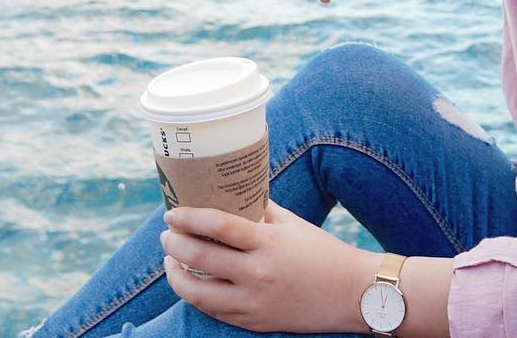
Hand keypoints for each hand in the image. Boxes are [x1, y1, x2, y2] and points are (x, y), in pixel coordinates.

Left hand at [160, 198, 378, 333]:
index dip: (189, 217)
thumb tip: (230, 194)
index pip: (218, 226)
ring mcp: (254, 302)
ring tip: (169, 260)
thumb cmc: (321, 251)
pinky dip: (195, 295)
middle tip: (166, 233)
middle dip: (175, 244)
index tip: (172, 211)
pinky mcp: (253, 322)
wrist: (350, 293)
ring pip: (198, 292)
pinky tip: (190, 281)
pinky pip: (213, 311)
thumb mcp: (291, 223)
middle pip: (201, 257)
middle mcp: (258, 273)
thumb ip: (260, 210)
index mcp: (268, 242)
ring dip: (176, 275)